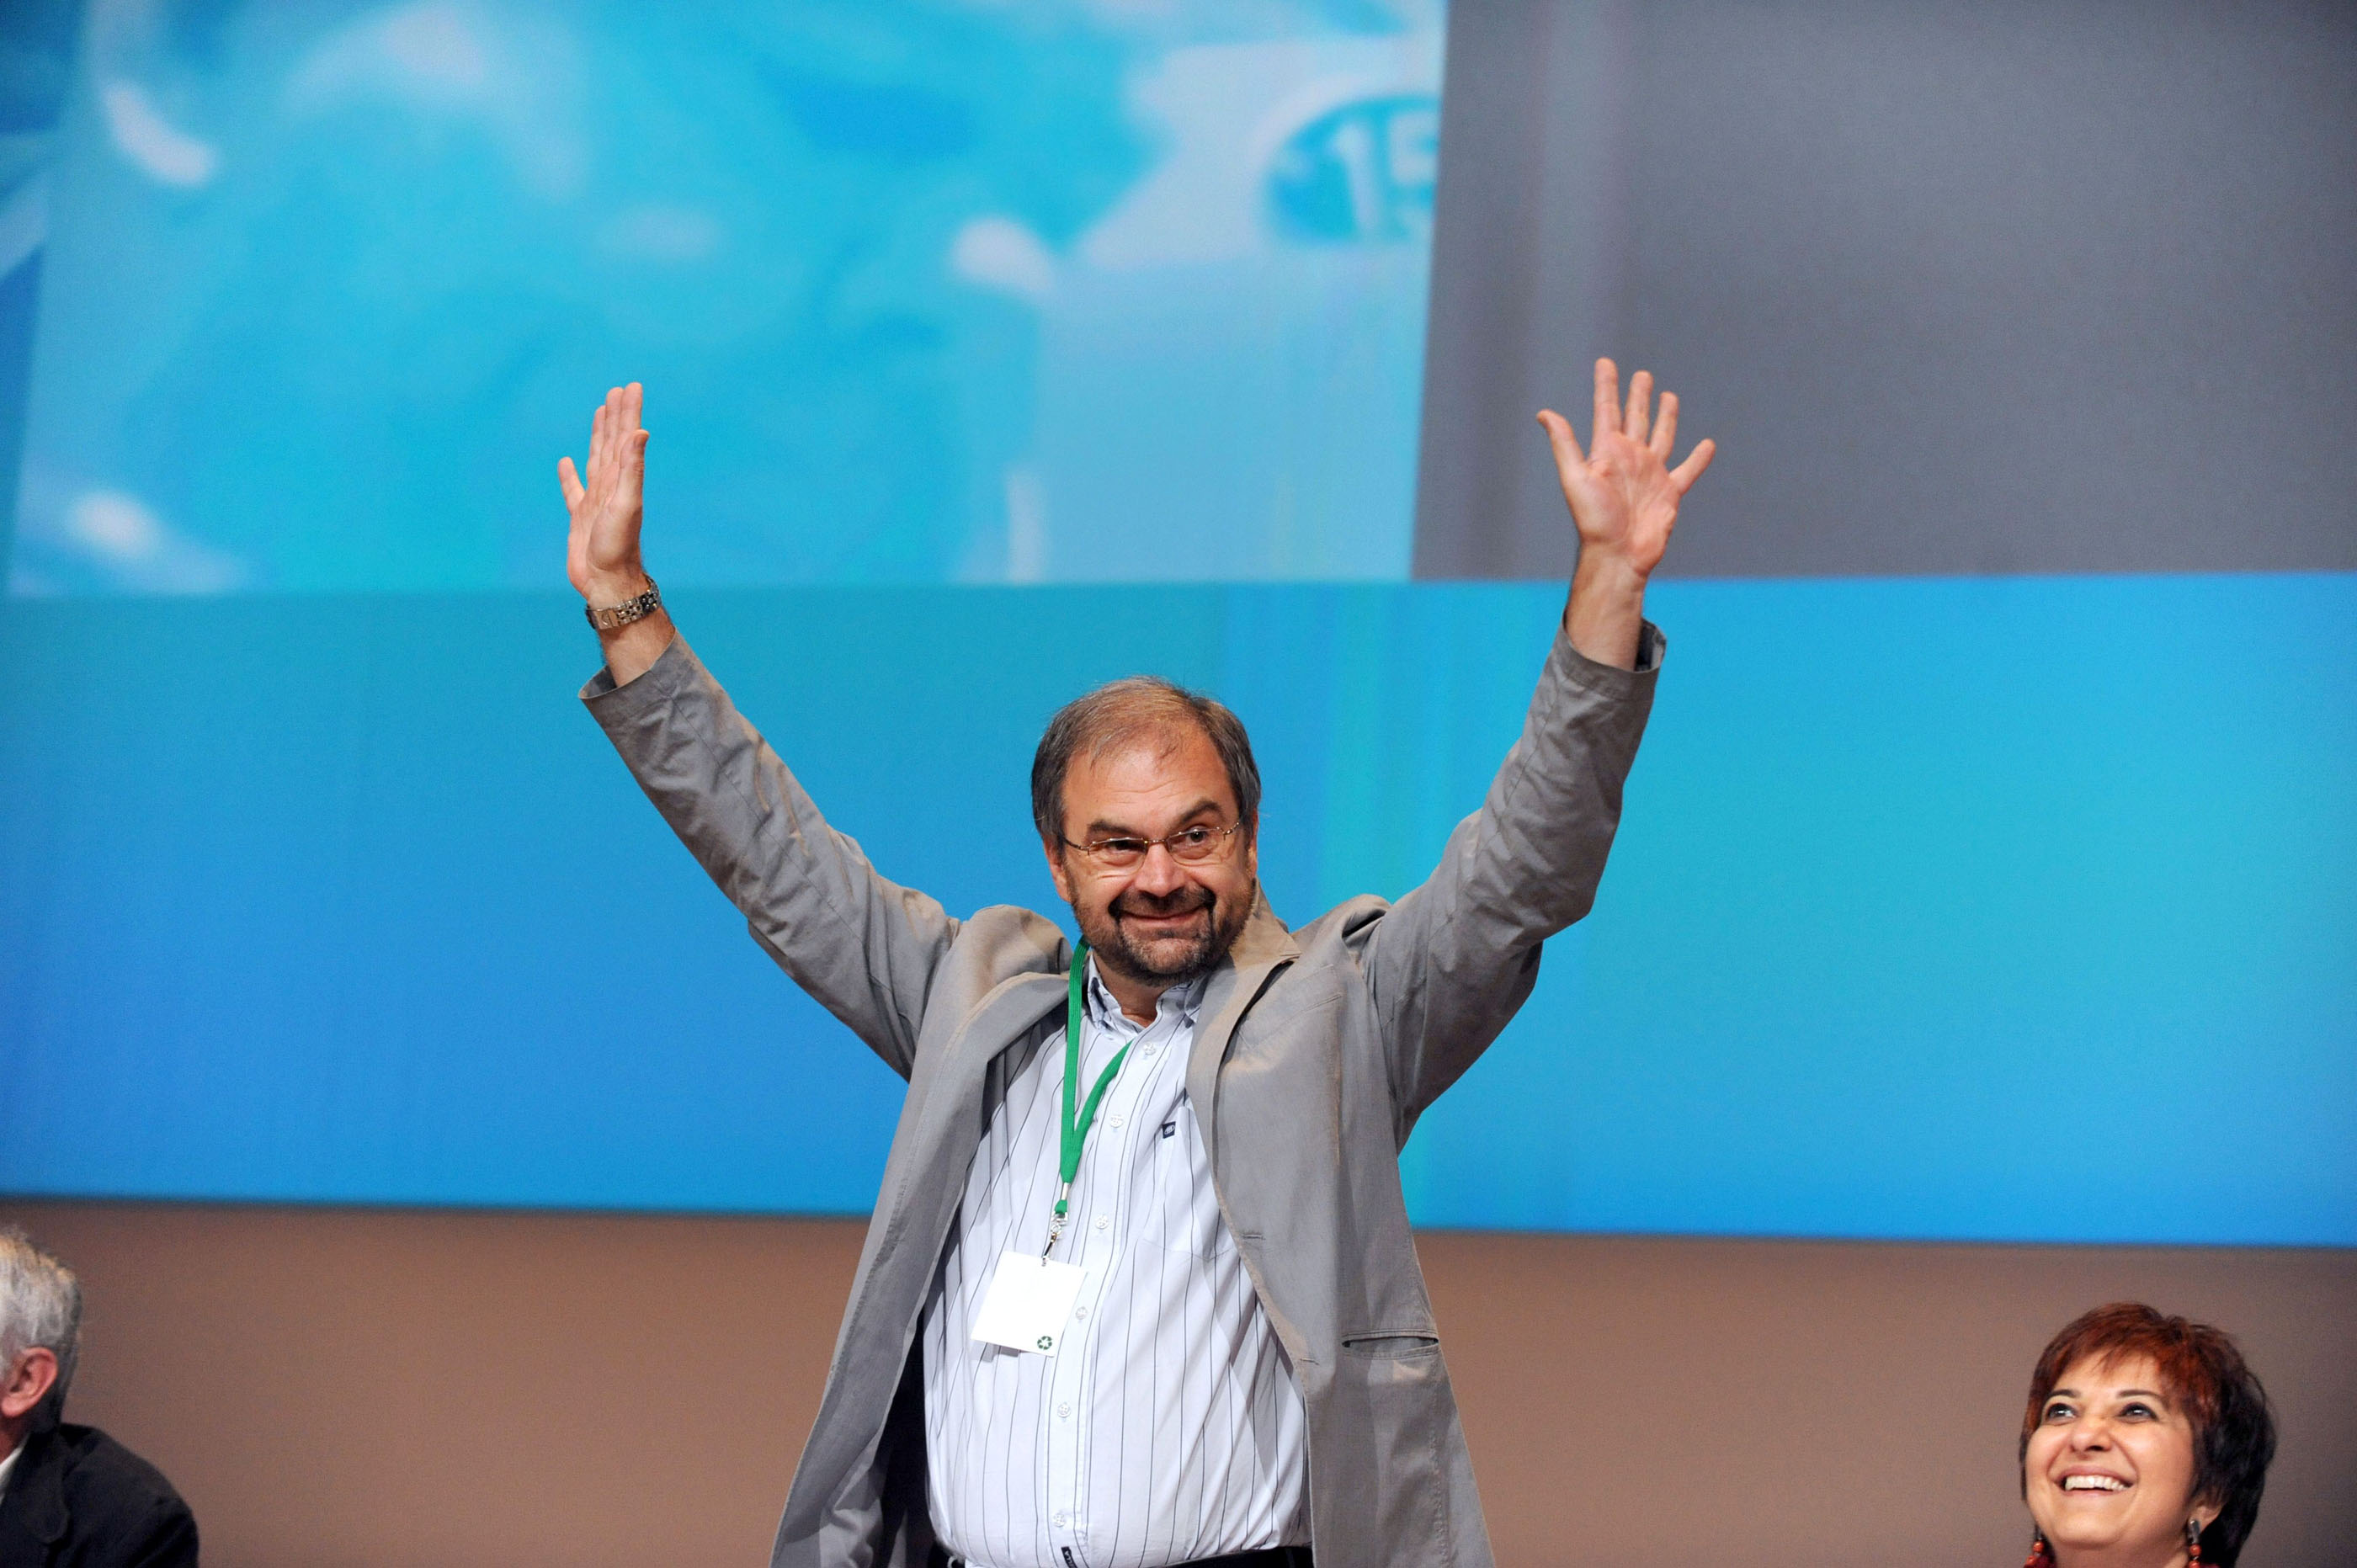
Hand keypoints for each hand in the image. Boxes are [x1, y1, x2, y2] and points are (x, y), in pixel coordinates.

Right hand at [558, 382, 649, 601]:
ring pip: (596, 460)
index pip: (625, 437)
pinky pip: (573, 490)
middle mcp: (611, 486)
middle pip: (613, 443)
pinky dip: (569, 476)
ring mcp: (595, 501)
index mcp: (622, 480)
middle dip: (616, 416)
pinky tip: (566, 463)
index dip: (628, 412)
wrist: (607, 582)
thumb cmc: (618, 547)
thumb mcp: (626, 504)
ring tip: (599, 414)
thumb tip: (640, 431)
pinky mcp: (580, 518)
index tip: (630, 387)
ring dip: (598, 437)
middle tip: (618, 391)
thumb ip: (632, 469)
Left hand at [1537, 359, 1714, 578]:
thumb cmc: (1594, 520)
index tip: (1605, 362)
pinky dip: (1698, 458)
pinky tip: (1707, 444)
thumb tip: (1544, 413)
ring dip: (1665, 416)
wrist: (1618, 555)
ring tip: (1668, 395)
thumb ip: (1565, 444)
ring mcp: (1650, 474)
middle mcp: (1629, 458)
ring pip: (1661, 436)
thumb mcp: (1575, 478)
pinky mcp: (1669, 492)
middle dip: (1637, 396)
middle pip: (1635, 418)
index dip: (1606, 386)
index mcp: (1607, 451)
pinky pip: (1687, 471)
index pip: (1606, 410)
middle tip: (1641, 375)